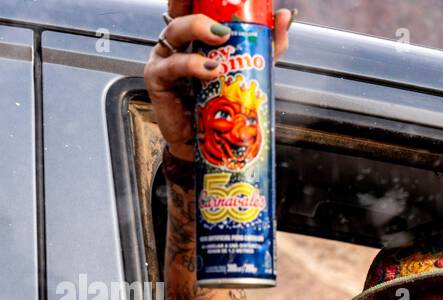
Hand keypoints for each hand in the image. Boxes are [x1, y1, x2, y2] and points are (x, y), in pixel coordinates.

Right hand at [144, 3, 295, 160]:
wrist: (211, 144)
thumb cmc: (224, 105)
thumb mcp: (251, 70)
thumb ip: (267, 45)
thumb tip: (284, 17)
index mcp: (196, 36)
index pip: (192, 6)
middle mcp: (178, 42)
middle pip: (182, 13)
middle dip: (201, 12)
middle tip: (225, 24)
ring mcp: (165, 59)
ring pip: (175, 32)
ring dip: (197, 30)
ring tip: (222, 41)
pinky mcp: (158, 79)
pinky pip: (172, 66)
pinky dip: (192, 64)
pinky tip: (209, 70)